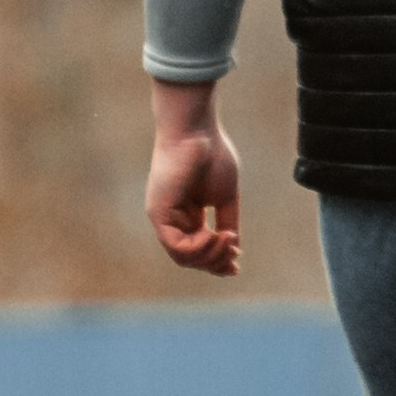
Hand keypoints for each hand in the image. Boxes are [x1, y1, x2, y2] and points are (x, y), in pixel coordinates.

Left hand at [147, 81, 241, 276]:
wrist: (197, 130)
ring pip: (182, 256)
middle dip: (214, 262)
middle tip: (234, 256)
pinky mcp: (159, 213)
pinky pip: (175, 245)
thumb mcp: (225, 196)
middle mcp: (172, 219)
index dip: (216, 261)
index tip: (236, 265)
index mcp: (187, 214)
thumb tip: (233, 246)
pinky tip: (214, 236)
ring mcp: (164, 217)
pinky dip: (197, 248)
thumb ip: (227, 221)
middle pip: (190, 257)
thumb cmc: (212, 154)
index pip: (198, 248)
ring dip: (209, 256)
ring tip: (227, 241)